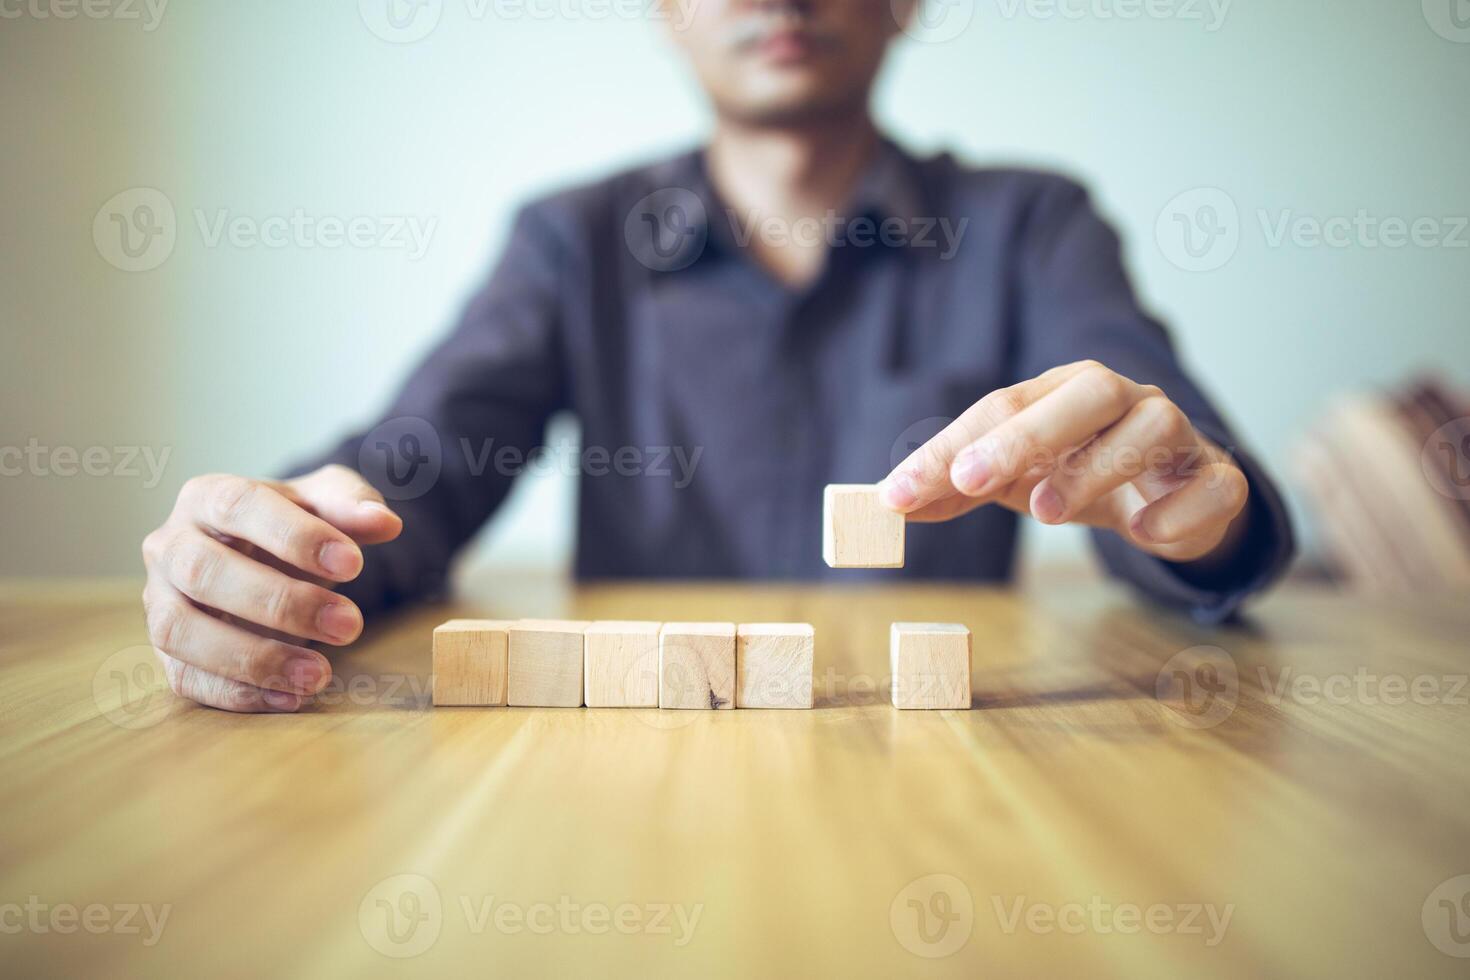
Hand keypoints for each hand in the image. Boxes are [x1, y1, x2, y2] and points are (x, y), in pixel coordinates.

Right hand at [140, 465, 402, 712]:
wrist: (263, 557)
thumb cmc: (292, 526)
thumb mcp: (326, 503)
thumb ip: (352, 505)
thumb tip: (386, 522)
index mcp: (207, 495)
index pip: (239, 507)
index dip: (295, 537)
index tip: (355, 565)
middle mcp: (169, 545)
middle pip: (204, 572)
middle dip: (281, 603)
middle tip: (350, 625)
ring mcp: (159, 601)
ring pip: (181, 630)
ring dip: (254, 658)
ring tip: (320, 674)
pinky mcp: (167, 652)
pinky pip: (187, 679)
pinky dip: (238, 694)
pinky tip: (293, 697)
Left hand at [879, 360, 1249, 564]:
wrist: (1177, 497)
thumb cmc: (1083, 472)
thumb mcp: (1015, 478)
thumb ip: (958, 488)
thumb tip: (891, 502)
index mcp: (1063, 392)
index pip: (1001, 408)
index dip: (949, 449)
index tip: (899, 492)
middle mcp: (1122, 400)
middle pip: (1085, 394)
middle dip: (1026, 435)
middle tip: (971, 480)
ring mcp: (1178, 436)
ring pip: (1152, 426)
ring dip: (1098, 466)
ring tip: (1047, 512)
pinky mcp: (1217, 480)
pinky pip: (1212, 484)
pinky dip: (1179, 507)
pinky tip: (1144, 532)